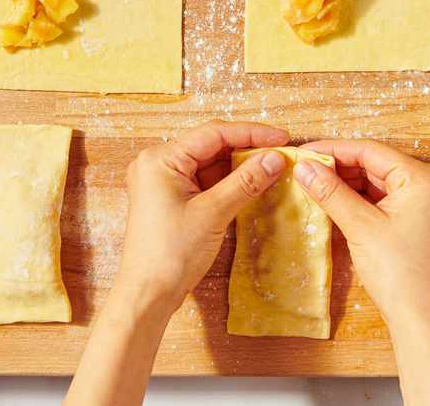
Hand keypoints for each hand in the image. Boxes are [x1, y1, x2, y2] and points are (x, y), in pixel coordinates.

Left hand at [114, 119, 288, 311]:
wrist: (147, 295)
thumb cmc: (171, 254)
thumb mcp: (214, 212)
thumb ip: (247, 181)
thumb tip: (276, 158)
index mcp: (160, 160)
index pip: (214, 133)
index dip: (252, 133)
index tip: (281, 138)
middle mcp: (158, 164)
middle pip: (212, 145)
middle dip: (247, 149)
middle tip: (279, 153)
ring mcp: (163, 182)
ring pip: (210, 162)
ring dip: (240, 166)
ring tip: (271, 167)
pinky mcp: (170, 198)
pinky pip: (205, 180)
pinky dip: (229, 181)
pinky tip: (252, 183)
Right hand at [297, 139, 429, 405]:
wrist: (421, 315)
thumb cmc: (398, 272)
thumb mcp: (360, 227)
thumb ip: (332, 193)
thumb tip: (305, 168)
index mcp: (422, 177)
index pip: (371, 151)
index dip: (334, 150)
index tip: (304, 152)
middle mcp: (428, 183)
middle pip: (376, 165)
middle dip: (340, 167)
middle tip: (304, 171)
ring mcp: (425, 202)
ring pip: (379, 182)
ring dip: (348, 184)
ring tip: (314, 185)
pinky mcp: (418, 219)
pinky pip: (385, 199)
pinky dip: (361, 200)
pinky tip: (336, 202)